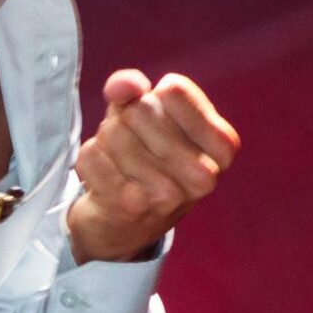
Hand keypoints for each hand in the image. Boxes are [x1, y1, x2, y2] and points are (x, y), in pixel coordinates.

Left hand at [67, 69, 238, 263]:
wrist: (124, 226)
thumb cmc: (143, 158)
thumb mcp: (147, 116)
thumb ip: (134, 88)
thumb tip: (121, 86)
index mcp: (223, 147)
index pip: (173, 91)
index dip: (150, 97)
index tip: (156, 122)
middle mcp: (204, 175)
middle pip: (141, 110)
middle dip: (126, 121)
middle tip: (133, 148)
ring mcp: (168, 194)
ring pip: (114, 132)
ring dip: (107, 143)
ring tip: (120, 165)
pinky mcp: (130, 206)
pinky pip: (93, 154)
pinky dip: (90, 161)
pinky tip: (105, 179)